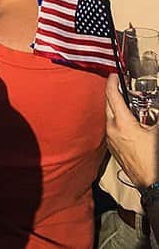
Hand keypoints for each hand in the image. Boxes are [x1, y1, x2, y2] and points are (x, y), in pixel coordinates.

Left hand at [106, 73, 158, 188]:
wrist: (153, 186)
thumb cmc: (155, 160)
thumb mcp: (157, 132)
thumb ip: (156, 116)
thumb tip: (155, 108)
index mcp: (122, 123)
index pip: (112, 96)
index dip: (112, 83)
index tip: (114, 75)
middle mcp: (112, 130)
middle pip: (108, 105)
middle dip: (113, 94)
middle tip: (120, 87)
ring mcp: (111, 140)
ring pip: (109, 117)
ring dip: (115, 108)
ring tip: (126, 104)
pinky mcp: (114, 149)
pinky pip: (112, 129)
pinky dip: (117, 121)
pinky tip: (128, 122)